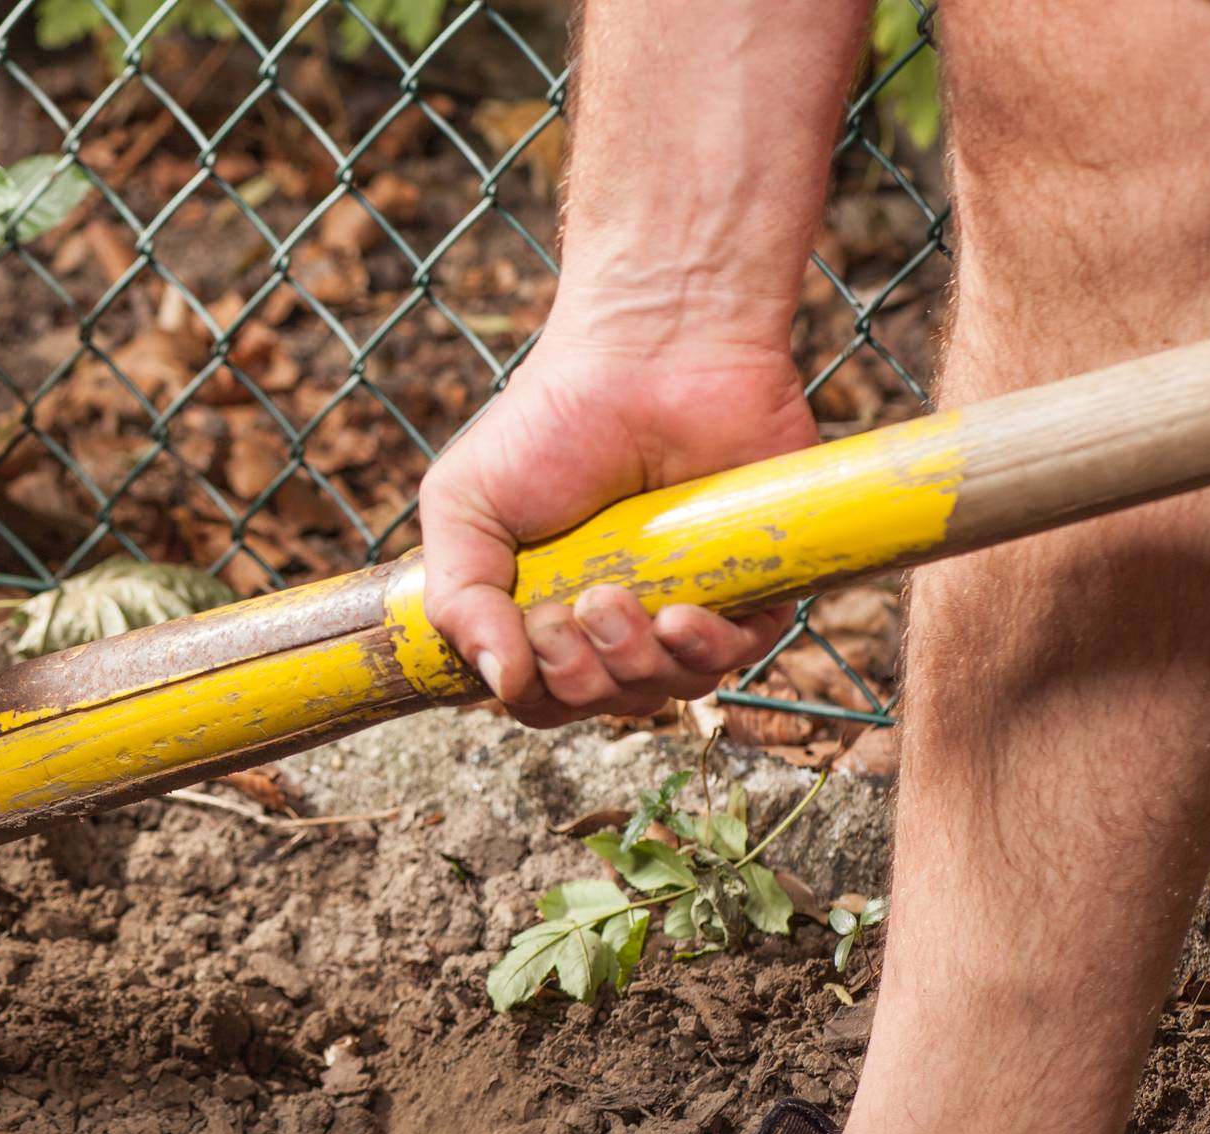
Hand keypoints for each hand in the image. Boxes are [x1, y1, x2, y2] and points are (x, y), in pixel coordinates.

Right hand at [419, 333, 818, 727]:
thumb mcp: (464, 506)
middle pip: (603, 702)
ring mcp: (684, 600)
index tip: (533, 629)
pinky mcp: (751, 583)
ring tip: (619, 599)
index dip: (535, 690)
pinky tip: (681, 615)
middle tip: (579, 604)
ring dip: (636, 665)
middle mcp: (616, 616)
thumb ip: (457, 600)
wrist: (650, 355)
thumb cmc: (552, 422)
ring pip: (667, 690)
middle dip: (582, 676)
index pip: (540, 696)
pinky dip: (707, 650)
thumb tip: (498, 683)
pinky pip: (739, 656)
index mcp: (545, 606)